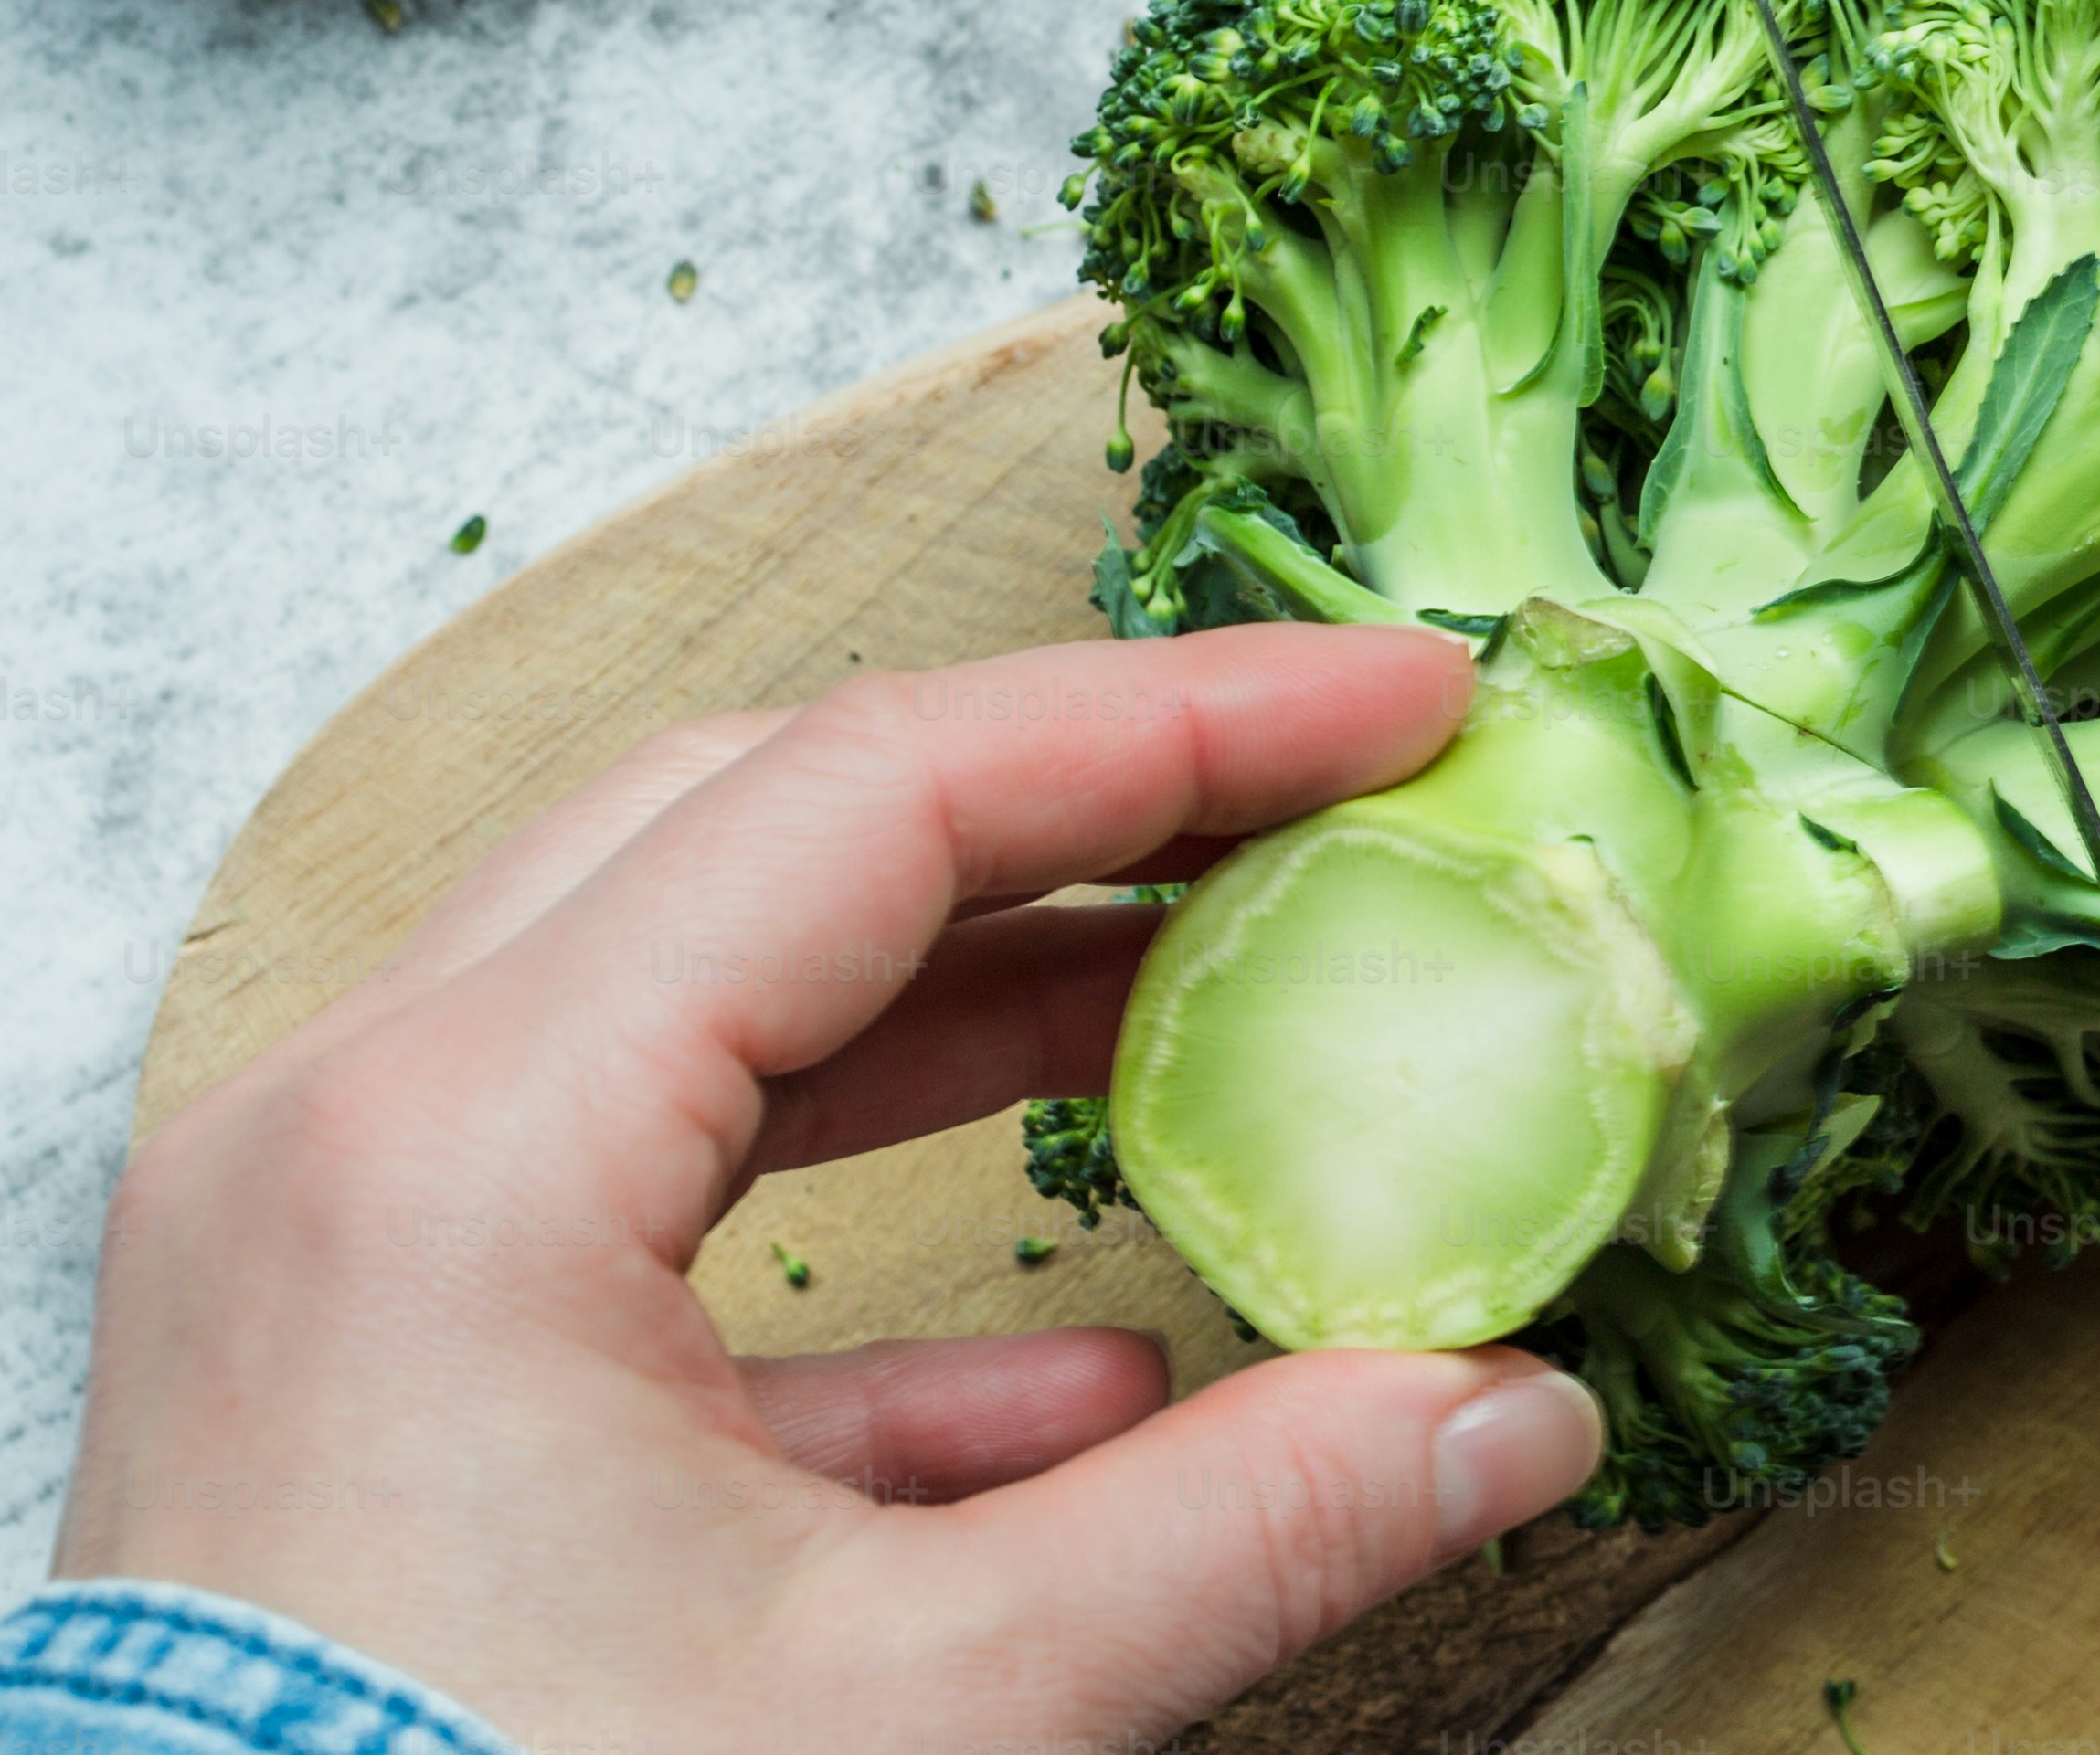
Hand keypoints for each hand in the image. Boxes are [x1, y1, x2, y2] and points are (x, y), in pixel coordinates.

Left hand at [56, 624, 1604, 1754]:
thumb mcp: (926, 1717)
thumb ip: (1250, 1530)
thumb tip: (1514, 1413)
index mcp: (466, 1149)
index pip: (880, 794)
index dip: (1179, 724)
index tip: (1403, 705)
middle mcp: (356, 1135)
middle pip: (760, 823)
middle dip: (1071, 800)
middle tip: (1317, 797)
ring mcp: (326, 1252)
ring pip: (685, 989)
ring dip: (972, 993)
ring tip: (1222, 1001)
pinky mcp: (351, 1384)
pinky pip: (618, 1216)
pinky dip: (855, 1242)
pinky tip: (1076, 1377)